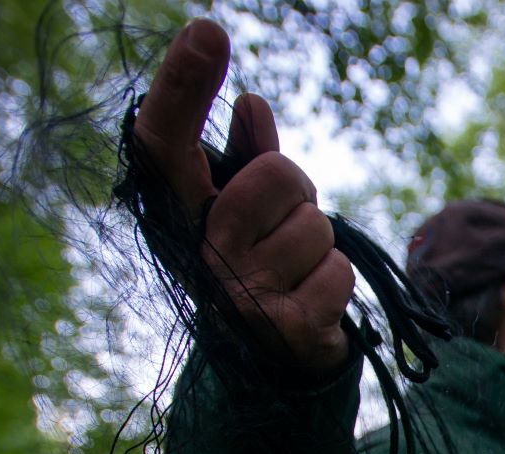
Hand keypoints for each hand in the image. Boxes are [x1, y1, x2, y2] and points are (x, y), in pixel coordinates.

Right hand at [134, 20, 352, 369]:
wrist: (274, 368)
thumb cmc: (266, 271)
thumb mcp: (256, 213)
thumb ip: (252, 159)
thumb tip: (251, 104)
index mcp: (185, 216)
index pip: (166, 143)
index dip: (182, 87)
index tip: (208, 31)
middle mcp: (199, 252)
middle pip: (276, 175)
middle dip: (300, 195)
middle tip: (288, 230)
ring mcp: (237, 293)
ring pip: (316, 227)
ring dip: (321, 248)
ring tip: (297, 276)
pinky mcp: (282, 327)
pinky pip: (338, 271)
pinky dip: (337, 285)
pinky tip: (312, 306)